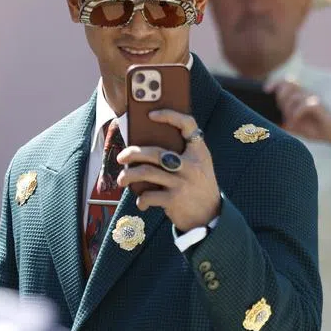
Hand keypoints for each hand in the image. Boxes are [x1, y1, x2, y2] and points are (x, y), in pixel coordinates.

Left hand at [115, 109, 220, 230]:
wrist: (210, 216)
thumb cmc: (197, 186)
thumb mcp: (197, 166)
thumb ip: (181, 154)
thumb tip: (145, 146)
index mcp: (198, 151)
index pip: (188, 124)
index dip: (170, 115)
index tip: (151, 114)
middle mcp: (191, 165)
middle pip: (155, 152)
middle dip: (132, 153)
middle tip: (121, 157)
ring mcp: (182, 182)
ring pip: (146, 172)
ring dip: (128, 175)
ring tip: (122, 180)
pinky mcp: (174, 199)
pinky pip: (149, 195)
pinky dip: (141, 199)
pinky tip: (141, 202)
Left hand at [267, 79, 330, 158]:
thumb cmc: (315, 130)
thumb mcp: (295, 127)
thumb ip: (283, 123)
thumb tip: (268, 124)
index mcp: (301, 95)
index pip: (287, 81)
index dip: (276, 83)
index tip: (266, 91)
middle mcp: (307, 93)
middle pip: (289, 85)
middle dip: (281, 99)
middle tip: (283, 113)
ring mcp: (314, 98)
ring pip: (295, 96)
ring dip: (289, 110)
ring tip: (290, 122)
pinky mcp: (320, 106)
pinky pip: (304, 105)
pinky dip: (296, 114)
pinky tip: (294, 123)